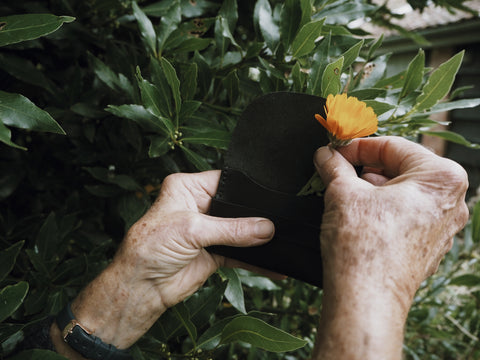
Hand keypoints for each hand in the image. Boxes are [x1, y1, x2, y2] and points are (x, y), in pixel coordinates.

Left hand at [51, 170, 274, 353]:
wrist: (142, 288)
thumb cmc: (150, 248)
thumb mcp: (192, 229)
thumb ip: (231, 229)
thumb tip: (266, 228)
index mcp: (188, 188)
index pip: (225, 181)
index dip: (246, 189)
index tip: (271, 194)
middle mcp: (199, 206)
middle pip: (236, 207)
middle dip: (256, 215)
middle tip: (282, 219)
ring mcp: (208, 231)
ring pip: (241, 231)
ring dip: (259, 239)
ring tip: (284, 240)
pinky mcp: (215, 253)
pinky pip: (241, 254)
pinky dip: (256, 260)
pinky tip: (274, 265)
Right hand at [311, 136, 468, 359]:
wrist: (365, 299)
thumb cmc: (363, 247)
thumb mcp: (342, 193)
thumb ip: (334, 166)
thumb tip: (325, 155)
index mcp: (441, 178)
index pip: (393, 146)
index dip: (357, 146)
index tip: (336, 150)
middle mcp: (450, 202)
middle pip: (401, 168)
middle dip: (366, 167)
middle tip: (337, 168)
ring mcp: (442, 228)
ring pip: (403, 192)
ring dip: (372, 187)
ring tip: (344, 190)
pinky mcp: (428, 247)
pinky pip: (405, 215)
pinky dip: (382, 208)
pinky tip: (357, 213)